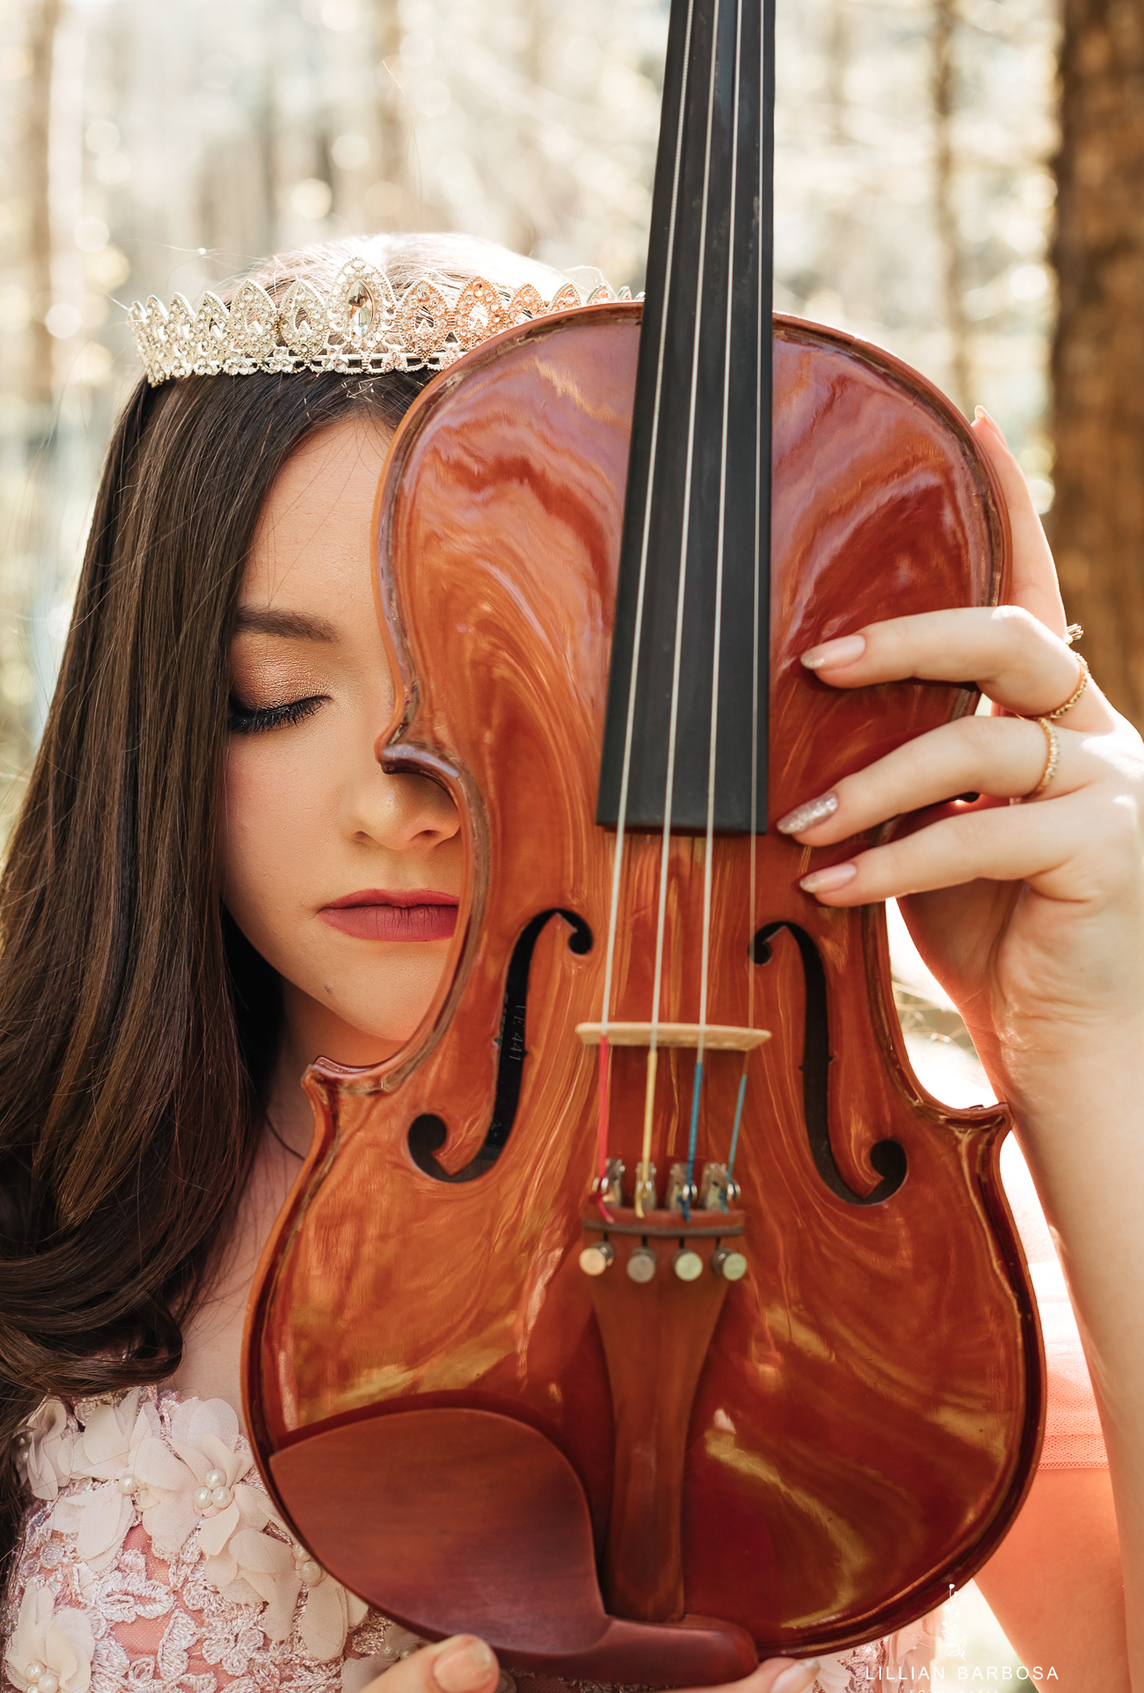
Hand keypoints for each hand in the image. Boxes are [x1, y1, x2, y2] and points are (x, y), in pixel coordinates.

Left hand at [775, 409, 1143, 1098]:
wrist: (1073, 1054)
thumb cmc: (999, 946)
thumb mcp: (940, 840)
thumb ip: (910, 774)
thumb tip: (809, 722)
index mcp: (1062, 722)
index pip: (1034, 597)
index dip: (1009, 508)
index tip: (971, 424)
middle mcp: (1104, 736)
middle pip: (1014, 639)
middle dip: (910, 639)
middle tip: (816, 662)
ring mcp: (1119, 788)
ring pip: (982, 743)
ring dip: (873, 783)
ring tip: (794, 824)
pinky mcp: (1111, 850)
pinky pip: (982, 833)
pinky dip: (896, 857)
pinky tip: (829, 884)